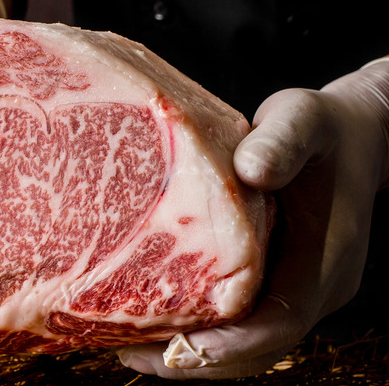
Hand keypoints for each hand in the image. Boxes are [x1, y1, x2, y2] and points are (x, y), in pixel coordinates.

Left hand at [116, 59, 388, 378]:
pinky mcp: (274, 280)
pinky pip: (238, 318)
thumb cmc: (324, 128)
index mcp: (323, 262)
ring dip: (192, 351)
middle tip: (130, 354)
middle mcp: (310, 288)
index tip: (178, 349)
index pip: (280, 326)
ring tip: (128, 344)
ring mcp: (293, 289)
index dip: (231, 346)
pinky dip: (199, 326)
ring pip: (244, 341)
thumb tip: (249, 171)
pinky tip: (154, 313)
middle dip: (196, 360)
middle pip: (255, 349)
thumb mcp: (304, 119)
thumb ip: (282, 142)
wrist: (351, 135)